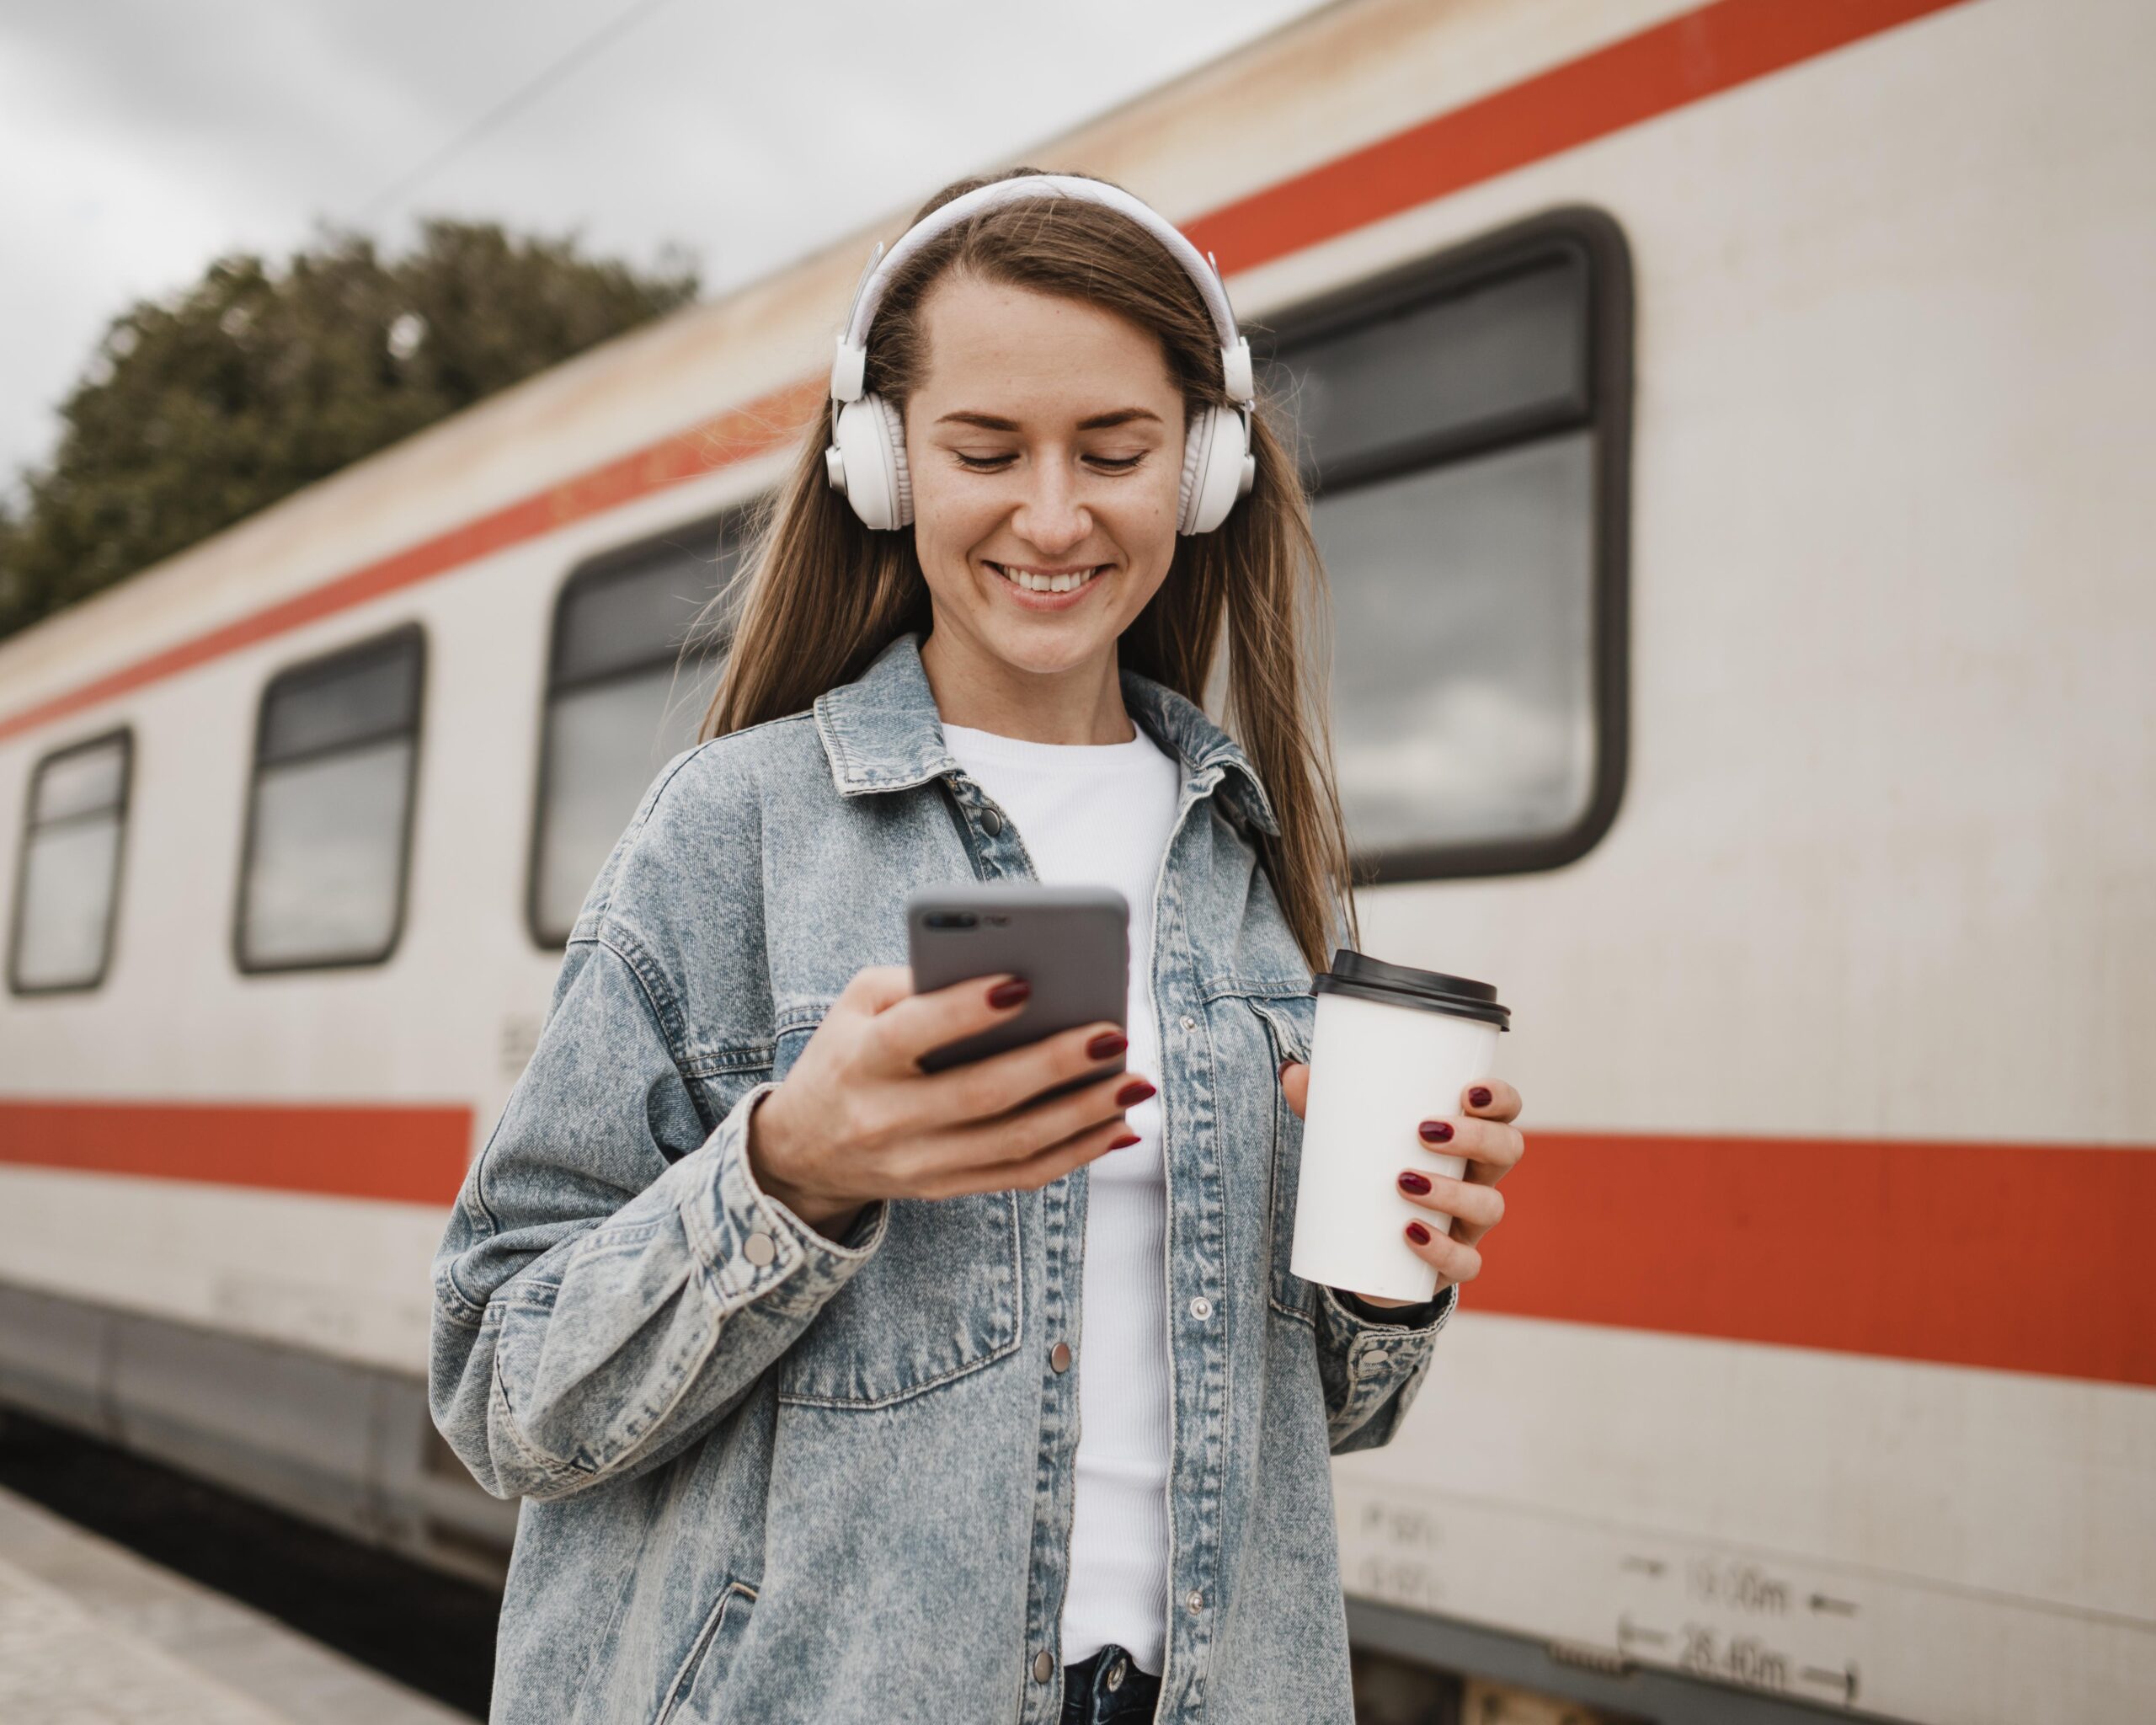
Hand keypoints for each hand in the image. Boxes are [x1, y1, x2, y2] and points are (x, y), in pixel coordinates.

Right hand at [747, 966, 1148, 1237]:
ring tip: (1135, 1082)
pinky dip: (1078, 1154)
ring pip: (1013, 1145)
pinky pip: (1021, 1177)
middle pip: (980, 1095)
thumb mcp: (857, 1004)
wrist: (804, 1150)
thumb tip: (1009, 969)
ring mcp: (918, 1164)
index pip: (914, 1034)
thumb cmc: (847, 1054)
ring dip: (1083, 1115)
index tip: (1024, 982)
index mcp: (860, 1059)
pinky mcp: (945, 1189)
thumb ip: (917, 980)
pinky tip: (1120, 1126)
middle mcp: (886, 1118)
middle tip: (1113, 1034)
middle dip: (1054, 1064)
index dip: (966, 1011)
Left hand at [1281, 1065, 1524, 1306]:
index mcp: (1466, 1137)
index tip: (1468, 1091)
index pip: (1504, 1111)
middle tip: (1425, 1131)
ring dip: (1453, 1192)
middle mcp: (1479, 1176)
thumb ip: (1324, 1102)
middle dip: (1477, 1138)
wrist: (1361, 1249)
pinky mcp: (1452, 1264)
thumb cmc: (1369, 1172)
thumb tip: (1292, 1073)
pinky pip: (1467, 1262)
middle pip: (1508, 1150)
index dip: (1501, 1098)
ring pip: (1490, 1206)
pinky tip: (1412, 1235)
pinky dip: (1443, 1250)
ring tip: (1405, 1181)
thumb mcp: (1349, 1135)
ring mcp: (1470, 1223)